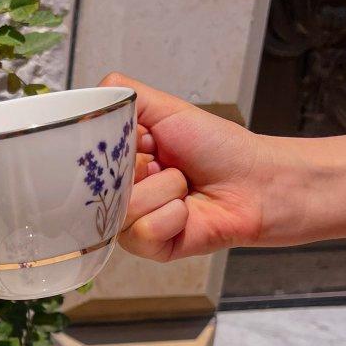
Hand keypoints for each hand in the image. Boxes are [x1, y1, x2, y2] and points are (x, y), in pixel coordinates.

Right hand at [108, 72, 345, 258]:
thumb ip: (126, 97)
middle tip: (167, 163)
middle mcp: (123, 192)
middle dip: (139, 169)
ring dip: (162, 191)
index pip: (86, 158)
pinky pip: (142, 233)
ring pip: (122, 211)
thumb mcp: (168, 110)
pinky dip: (171, 216)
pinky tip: (188, 211)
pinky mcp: (151, 247)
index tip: (142, 143)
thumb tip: (89, 97)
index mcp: (122, 161)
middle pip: (96, 187)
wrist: (259, 182)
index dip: (110, 150)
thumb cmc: (222, 148)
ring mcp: (134, 222)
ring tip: (184, 187)